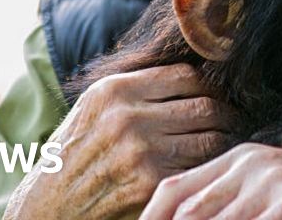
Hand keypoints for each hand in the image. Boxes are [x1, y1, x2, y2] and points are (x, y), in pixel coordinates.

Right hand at [4, 64, 233, 219]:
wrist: (47, 206)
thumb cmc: (75, 156)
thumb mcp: (94, 109)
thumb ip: (134, 91)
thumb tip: (190, 76)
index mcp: (114, 90)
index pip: (185, 75)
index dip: (207, 86)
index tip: (215, 96)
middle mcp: (127, 115)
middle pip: (204, 104)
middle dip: (225, 113)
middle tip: (234, 120)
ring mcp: (140, 150)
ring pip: (209, 136)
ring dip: (224, 140)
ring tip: (228, 141)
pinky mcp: (151, 182)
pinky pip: (199, 166)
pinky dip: (210, 166)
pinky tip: (212, 166)